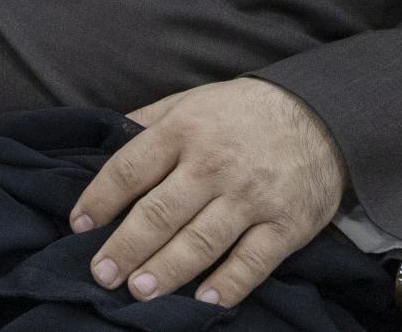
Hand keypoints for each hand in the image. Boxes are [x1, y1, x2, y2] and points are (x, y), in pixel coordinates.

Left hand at [71, 78, 346, 308]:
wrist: (322, 115)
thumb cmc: (243, 112)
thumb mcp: (192, 101)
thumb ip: (150, 121)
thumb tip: (107, 136)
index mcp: (185, 130)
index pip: (131, 168)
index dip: (100, 198)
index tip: (79, 224)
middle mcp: (214, 164)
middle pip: (160, 212)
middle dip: (126, 246)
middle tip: (102, 273)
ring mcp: (251, 196)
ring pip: (201, 241)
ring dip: (166, 270)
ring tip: (139, 291)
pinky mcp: (286, 225)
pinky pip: (252, 261)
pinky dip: (227, 284)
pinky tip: (202, 300)